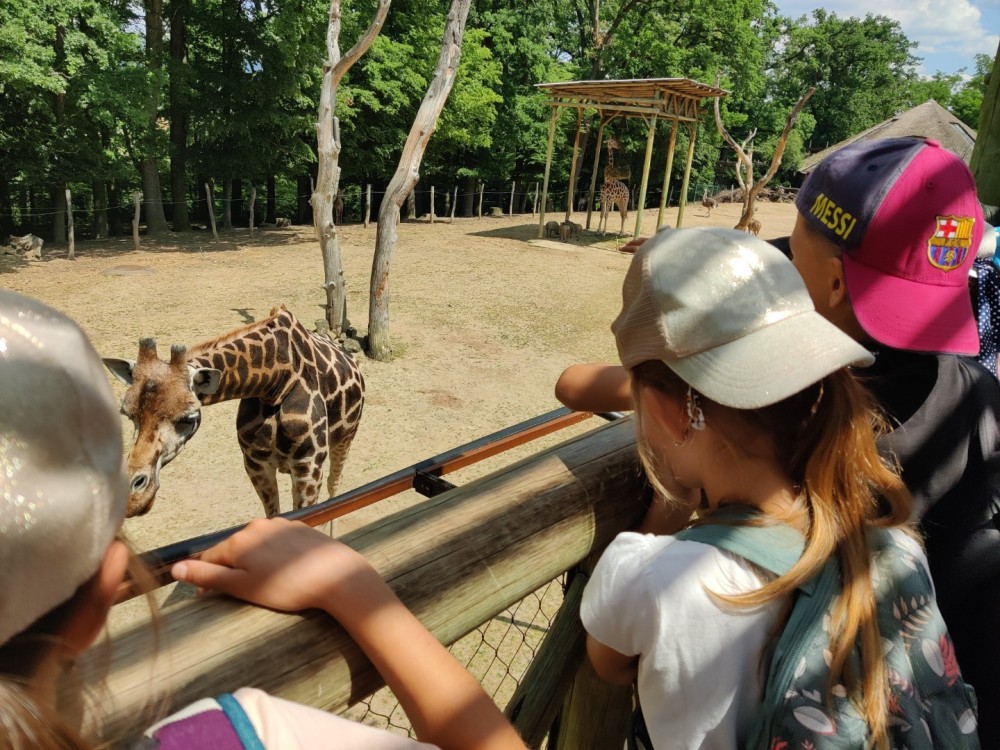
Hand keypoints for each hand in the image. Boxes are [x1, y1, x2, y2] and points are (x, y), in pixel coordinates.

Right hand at [171, 518, 383, 616]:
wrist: (335, 577)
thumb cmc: (286, 587)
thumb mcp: (241, 586)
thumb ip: (208, 575)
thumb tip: (175, 568)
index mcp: (238, 540)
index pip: (208, 558)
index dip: (205, 578)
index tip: (210, 597)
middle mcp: (257, 526)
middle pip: (232, 549)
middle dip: (230, 568)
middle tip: (242, 592)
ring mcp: (280, 525)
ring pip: (255, 545)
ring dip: (253, 562)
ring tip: (266, 583)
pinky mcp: (300, 529)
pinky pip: (277, 543)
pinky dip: (274, 556)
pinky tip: (285, 571)